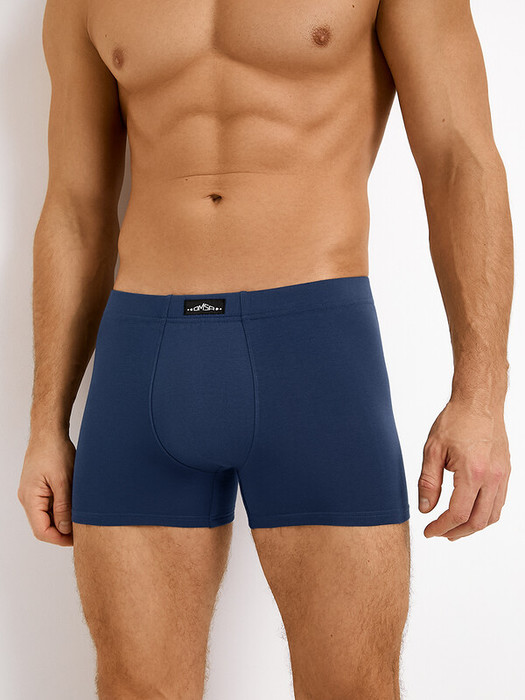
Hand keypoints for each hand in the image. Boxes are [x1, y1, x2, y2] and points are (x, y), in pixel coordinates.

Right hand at [18, 432, 75, 545]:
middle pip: (42, 526)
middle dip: (61, 531)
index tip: (76, 539)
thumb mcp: (63, 481)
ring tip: (80, 517)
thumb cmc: (55, 451)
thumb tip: (64, 528)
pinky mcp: (38, 487)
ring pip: (46, 516)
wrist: (49, 433)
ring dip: (61, 519)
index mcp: (30, 498)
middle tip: (81, 531)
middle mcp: (28, 498)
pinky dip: (60, 509)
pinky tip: (74, 505)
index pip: (41, 531)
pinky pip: (48, 505)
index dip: (59, 538)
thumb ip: (63, 506)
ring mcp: (32, 493)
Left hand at [418, 398, 510, 539]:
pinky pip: (499, 503)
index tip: (429, 531)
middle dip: (456, 532)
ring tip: (453, 528)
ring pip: (492, 516)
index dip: (441, 527)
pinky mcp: (506, 473)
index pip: (457, 513)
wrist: (479, 403)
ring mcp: (502, 476)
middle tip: (439, 533)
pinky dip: (485, 514)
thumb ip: (428, 482)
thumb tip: (425, 509)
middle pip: (477, 521)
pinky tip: (470, 512)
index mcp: (472, 472)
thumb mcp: (432, 450)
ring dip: (472, 527)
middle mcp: (492, 477)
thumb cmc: (455, 421)